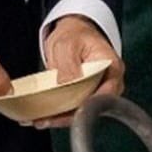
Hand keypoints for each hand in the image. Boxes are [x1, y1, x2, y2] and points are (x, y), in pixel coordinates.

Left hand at [38, 14, 123, 128]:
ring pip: (83, 110)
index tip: (69, 113)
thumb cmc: (75, 34)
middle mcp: (109, 81)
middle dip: (69, 116)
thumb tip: (67, 83)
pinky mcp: (87, 93)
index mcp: (111, 67)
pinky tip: (43, 116)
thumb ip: (68, 64)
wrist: (74, 31)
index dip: (88, 106)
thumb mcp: (68, 44)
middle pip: (94, 106)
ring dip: (62, 118)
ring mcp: (99, 88)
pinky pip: (75, 107)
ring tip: (40, 120)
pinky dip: (60, 113)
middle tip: (46, 119)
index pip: (106, 93)